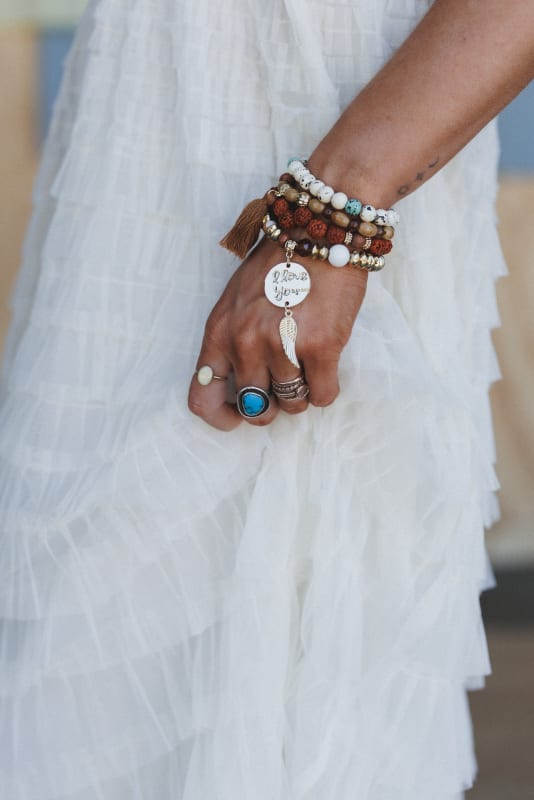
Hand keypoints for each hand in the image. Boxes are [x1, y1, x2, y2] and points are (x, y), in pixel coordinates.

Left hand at [188, 237, 367, 430]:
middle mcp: (245, 342)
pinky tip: (327, 364)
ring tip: (309, 363)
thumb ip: (233, 342)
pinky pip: (324, 395)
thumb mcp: (238, 300)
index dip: (221, 417)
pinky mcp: (321, 347)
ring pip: (293, 404)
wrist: (319, 230)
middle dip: (273, 405)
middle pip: (255, 409)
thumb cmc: (280, 263)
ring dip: (303, 392)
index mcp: (220, 332)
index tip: (238, 416)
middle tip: (285, 384)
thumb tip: (245, 387)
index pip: (202, 398)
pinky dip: (327, 388)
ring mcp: (282, 345)